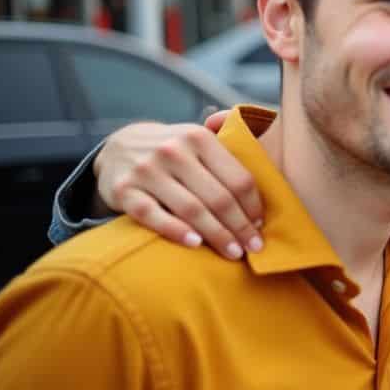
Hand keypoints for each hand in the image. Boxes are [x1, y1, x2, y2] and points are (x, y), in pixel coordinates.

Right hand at [94, 110, 263, 258]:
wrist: (117, 147)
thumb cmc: (173, 150)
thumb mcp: (198, 137)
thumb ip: (231, 141)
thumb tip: (271, 146)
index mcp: (199, 138)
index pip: (238, 178)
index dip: (254, 206)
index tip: (261, 225)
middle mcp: (173, 151)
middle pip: (219, 197)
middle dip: (240, 226)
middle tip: (253, 247)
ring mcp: (147, 171)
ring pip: (191, 209)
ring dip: (217, 234)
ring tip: (233, 252)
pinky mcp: (124, 191)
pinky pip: (153, 216)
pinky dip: (176, 231)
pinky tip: (196, 245)